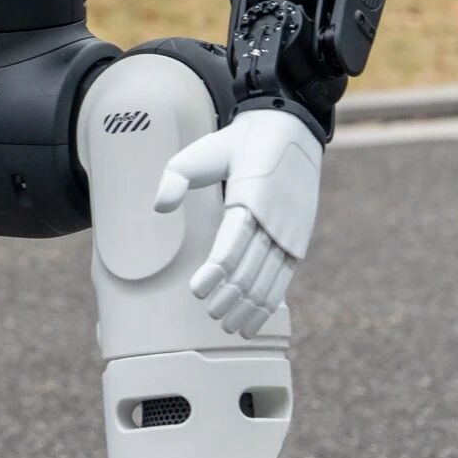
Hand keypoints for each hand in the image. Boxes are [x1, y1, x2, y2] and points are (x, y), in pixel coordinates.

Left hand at [152, 107, 323, 337]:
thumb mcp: (203, 150)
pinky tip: (256, 318)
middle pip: (252, 269)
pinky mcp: (298, 239)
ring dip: (250, 306)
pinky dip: (270, 301)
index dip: (215, 271)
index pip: (233, 244)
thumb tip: (159, 207)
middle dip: (230, 296)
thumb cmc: (238, 144)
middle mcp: (275, 219)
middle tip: (209, 312)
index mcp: (250, 197)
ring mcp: (290, 232)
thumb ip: (176, 177)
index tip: (197, 289)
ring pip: (270, 279)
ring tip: (230, 326)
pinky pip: (284, 277)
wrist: (289, 132)